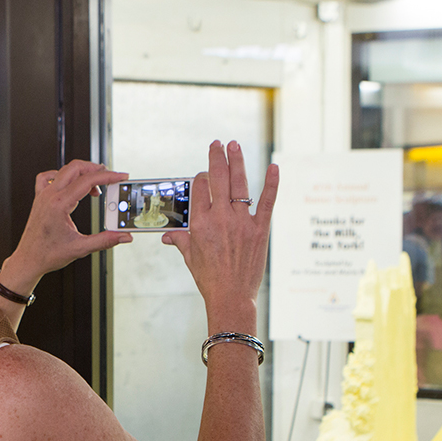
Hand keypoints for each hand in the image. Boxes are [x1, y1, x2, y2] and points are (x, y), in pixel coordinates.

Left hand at [0, 161, 132, 293]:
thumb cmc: (47, 255)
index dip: (108, 177)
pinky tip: (70, 184)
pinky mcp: (40, 198)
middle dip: (95, 169)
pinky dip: (62, 175)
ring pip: (64, 171)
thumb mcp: (80, 248)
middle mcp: (50, 196)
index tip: (120, 176)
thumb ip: (105, 241)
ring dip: (82, 173)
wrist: (28, 260)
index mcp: (59, 205)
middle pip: (75, 168)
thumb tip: (123, 236)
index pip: (87, 181)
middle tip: (110, 176)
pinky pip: (48, 177)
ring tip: (95, 186)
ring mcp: (43, 195)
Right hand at [162, 141, 279, 315]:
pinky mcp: (260, 229)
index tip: (204, 175)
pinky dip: (272, 183)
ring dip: (237, 161)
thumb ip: (180, 240)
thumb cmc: (209, 279)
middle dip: (217, 157)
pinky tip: (274, 167)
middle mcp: (220, 218)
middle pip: (218, 178)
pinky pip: (267, 201)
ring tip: (235, 145)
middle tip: (217, 143)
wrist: (231, 296)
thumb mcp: (190, 257)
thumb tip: (167, 236)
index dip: (201, 177)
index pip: (199, 187)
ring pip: (239, 184)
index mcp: (200, 223)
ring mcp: (242, 222)